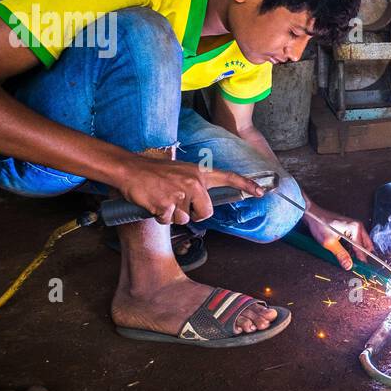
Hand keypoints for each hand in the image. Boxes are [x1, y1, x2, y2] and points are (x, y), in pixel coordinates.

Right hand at [115, 157, 263, 224]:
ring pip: (185, 219)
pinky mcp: (166, 205)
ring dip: (173, 215)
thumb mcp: (180, 172)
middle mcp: (193, 183)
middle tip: (177, 203)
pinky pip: (169, 221)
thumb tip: (204, 202)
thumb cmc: (154, 172)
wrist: (129, 169)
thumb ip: (195, 184)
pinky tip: (154, 203)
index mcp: (198, 173)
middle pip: (206, 213)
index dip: (246, 185)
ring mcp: (180, 194)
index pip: (228, 177)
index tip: (260, 192)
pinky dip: (160, 217)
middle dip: (194, 214)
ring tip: (162, 199)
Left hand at [303, 199, 374, 270]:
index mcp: (355, 228)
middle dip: (361, 256)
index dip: (361, 260)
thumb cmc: (320, 224)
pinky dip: (352, 248)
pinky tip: (345, 252)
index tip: (362, 269)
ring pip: (361, 244)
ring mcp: (354, 226)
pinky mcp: (350, 228)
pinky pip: (356, 241)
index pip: (362, 249)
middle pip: (366, 246)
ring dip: (356, 252)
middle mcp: (357, 226)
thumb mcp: (329, 243)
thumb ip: (341, 255)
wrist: (312, 215)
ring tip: (348, 258)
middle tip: (356, 265)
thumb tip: (348, 265)